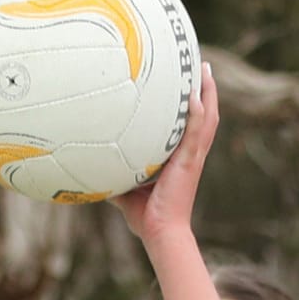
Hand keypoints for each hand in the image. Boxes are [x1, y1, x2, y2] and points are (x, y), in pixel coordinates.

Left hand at [111, 62, 217, 240]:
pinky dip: (199, 114)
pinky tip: (196, 95)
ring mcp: (193, 158)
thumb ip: (114, 176)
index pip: (190, 126)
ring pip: (207, 119)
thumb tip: (90, 169)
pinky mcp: (190, 163)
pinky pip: (197, 133)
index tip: (189, 84)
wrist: (160, 233)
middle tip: (202, 66)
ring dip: (208, 94)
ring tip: (204, 70)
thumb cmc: (146, 217)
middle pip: (205, 116)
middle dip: (205, 90)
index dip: (194, 105)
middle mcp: (190, 155)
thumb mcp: (126, 190)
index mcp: (180, 159)